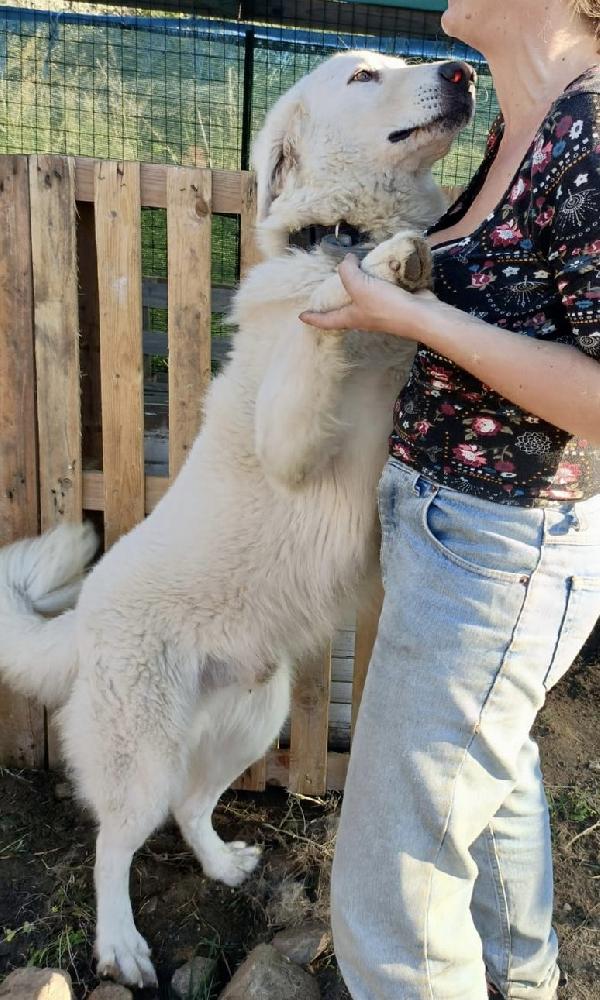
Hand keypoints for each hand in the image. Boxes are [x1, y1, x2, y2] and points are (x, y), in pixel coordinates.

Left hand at [299, 253, 439, 338]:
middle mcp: (363, 316)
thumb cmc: (385, 306)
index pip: (326, 320)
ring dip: (360, 286)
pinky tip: (381, 266)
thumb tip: (346, 260)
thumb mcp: (359, 285)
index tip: (302, 316)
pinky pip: (383, 288)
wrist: (419, 314)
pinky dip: (380, 278)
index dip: (313, 318)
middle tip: (329, 291)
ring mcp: (380, 310)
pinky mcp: (395, 301)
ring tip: (356, 271)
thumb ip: (347, 271)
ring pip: (364, 297)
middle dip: (337, 302)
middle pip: (345, 310)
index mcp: (350, 317)